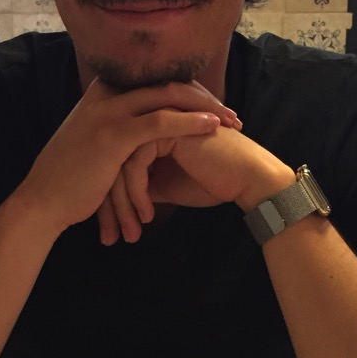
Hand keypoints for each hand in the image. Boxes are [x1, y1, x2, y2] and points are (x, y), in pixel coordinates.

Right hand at [16, 77, 241, 238]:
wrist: (42, 202)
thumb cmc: (70, 182)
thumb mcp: (93, 146)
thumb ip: (116, 133)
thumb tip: (143, 138)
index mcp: (103, 95)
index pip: (155, 82)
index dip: (189, 93)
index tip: (215, 108)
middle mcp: (105, 95)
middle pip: (166, 84)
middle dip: (205, 98)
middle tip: (233, 115)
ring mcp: (109, 111)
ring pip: (168, 97)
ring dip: (206, 109)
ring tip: (232, 122)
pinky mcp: (113, 134)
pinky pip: (160, 122)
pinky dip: (190, 122)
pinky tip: (212, 127)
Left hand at [98, 120, 293, 242]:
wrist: (247, 178)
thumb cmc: (211, 181)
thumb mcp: (165, 186)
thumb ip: (142, 184)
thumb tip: (117, 198)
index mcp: (147, 131)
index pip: (113, 163)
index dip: (109, 199)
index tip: (110, 231)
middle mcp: (148, 120)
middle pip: (111, 162)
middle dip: (109, 204)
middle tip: (110, 237)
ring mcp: (156, 120)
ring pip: (119, 163)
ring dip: (123, 203)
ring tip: (130, 232)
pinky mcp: (165, 128)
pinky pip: (136, 162)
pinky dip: (137, 193)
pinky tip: (147, 214)